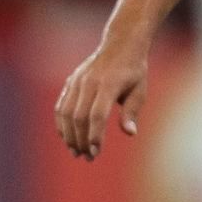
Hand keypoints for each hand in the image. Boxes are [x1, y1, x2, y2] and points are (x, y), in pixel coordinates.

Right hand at [55, 40, 148, 160]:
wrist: (121, 44)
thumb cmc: (134, 71)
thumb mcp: (140, 90)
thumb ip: (132, 111)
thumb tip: (130, 133)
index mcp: (109, 84)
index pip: (97, 115)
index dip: (95, 135)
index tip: (95, 152)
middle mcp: (89, 82)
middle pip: (79, 117)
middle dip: (80, 140)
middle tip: (86, 157)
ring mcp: (77, 81)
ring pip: (66, 112)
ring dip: (69, 135)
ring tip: (75, 151)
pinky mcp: (71, 82)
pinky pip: (61, 105)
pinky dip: (61, 123)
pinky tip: (67, 137)